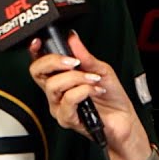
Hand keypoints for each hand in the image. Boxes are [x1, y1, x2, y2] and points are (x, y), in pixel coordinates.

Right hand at [28, 32, 150, 159]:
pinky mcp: (67, 118)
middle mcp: (56, 92)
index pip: (40, 63)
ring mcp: (59, 106)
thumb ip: (85, 56)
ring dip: (76, 78)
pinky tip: (95, 90)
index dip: (35, 51)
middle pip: (37, 72)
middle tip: (73, 62)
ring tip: (93, 79)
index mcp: (61, 78)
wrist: (123, 120)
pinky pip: (68, 99)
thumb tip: (73, 39)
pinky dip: (84, 91)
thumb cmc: (111, 97)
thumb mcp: (101, 69)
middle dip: (54, 61)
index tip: (40, 42)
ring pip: (53, 85)